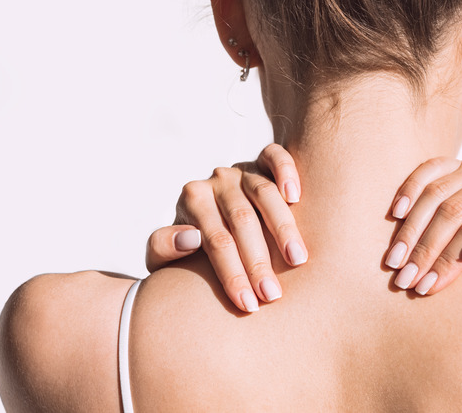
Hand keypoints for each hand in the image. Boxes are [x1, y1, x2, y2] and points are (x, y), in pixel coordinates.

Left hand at [145, 144, 307, 312]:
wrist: (207, 222)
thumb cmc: (190, 250)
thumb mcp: (164, 256)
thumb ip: (163, 248)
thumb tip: (190, 237)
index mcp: (192, 200)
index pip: (215, 241)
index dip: (232, 274)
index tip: (249, 305)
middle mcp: (216, 181)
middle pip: (241, 220)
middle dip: (259, 261)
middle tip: (273, 294)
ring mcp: (241, 169)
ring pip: (264, 193)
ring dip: (283, 228)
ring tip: (298, 260)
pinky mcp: (262, 160)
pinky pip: (274, 156)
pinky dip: (286, 171)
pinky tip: (296, 196)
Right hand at [384, 157, 461, 294]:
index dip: (448, 259)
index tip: (427, 287)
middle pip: (453, 211)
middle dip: (424, 249)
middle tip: (404, 279)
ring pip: (436, 193)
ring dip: (410, 230)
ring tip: (394, 261)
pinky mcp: (459, 163)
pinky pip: (430, 169)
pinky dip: (410, 189)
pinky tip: (396, 214)